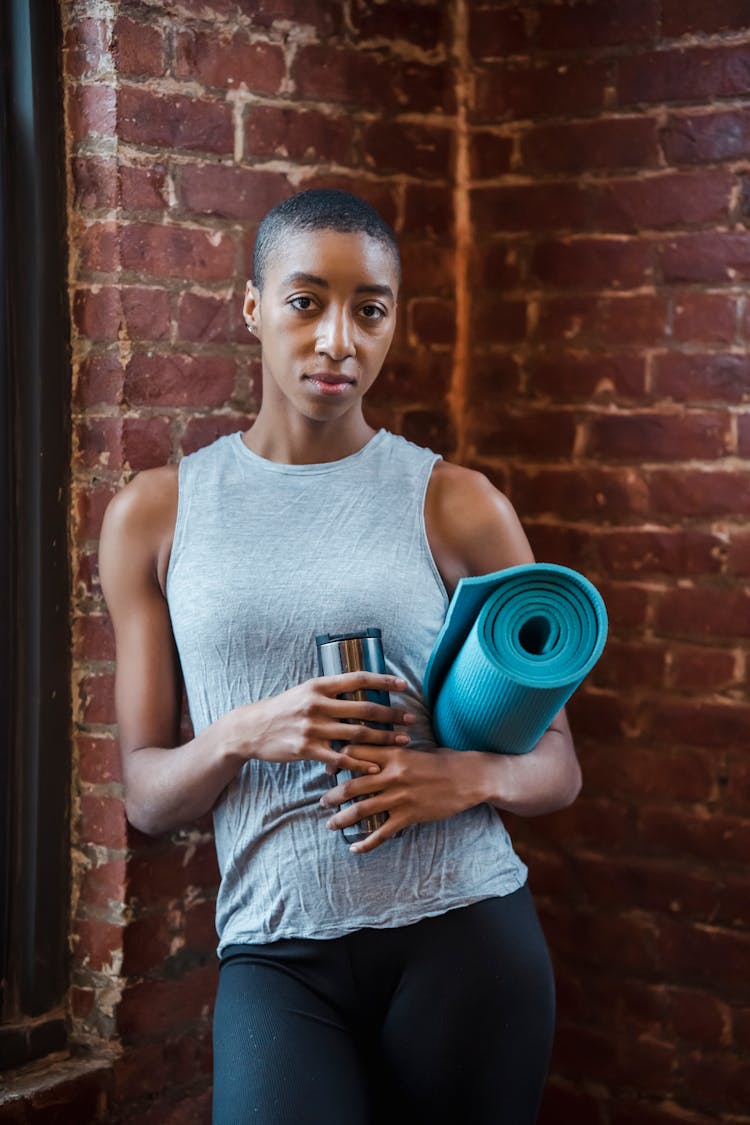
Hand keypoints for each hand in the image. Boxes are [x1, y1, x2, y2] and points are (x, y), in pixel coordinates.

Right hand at [226, 672, 414, 775]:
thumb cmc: (283, 709)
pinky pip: (340, 758)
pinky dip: (360, 763)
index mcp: (319, 685)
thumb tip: (362, 691)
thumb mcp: (305, 692)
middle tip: (411, 719)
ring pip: (357, 734)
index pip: (359, 679)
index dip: (384, 682)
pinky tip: (375, 768)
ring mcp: (313, 728)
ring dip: (384, 739)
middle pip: (364, 709)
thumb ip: (331, 692)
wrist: (251, 729)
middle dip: (392, 715)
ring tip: (403, 742)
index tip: (404, 686)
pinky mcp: (307, 749)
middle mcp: (317, 704)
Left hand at [320, 745, 489, 853]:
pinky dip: (366, 843)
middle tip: (322, 802)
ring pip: (361, 809)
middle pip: (351, 785)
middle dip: (332, 796)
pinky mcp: (410, 815)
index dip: (337, 762)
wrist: (469, 777)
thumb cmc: (442, 760)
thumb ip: (391, 751)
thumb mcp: (414, 749)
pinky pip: (382, 832)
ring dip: (342, 818)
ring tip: (330, 824)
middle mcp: (392, 774)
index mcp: (392, 753)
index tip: (328, 771)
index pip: (354, 754)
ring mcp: (400, 797)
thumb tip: (369, 753)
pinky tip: (354, 848)